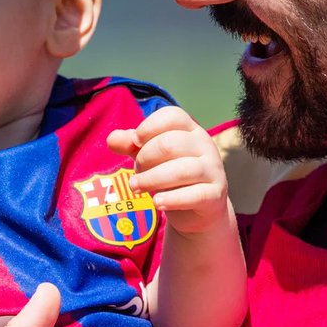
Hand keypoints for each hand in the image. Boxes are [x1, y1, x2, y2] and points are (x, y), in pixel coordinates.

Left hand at [108, 106, 229, 235]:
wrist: (198, 210)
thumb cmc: (171, 176)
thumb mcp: (150, 158)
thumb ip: (132, 145)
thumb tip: (111, 139)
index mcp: (190, 130)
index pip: (173, 116)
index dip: (149, 127)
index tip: (135, 142)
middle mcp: (205, 146)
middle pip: (170, 143)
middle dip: (144, 158)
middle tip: (136, 173)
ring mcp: (213, 170)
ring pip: (182, 170)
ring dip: (151, 179)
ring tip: (135, 188)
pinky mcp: (215, 195)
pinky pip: (195, 195)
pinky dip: (172, 199)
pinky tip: (157, 203)